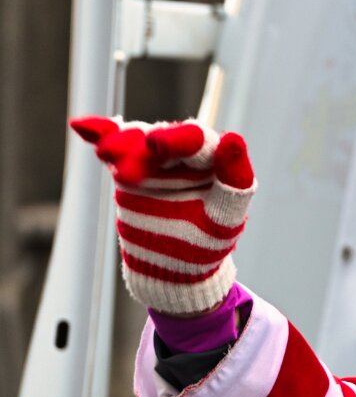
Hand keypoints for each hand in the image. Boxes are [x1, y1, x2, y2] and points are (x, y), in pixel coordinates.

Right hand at [70, 116, 254, 315]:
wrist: (174, 270)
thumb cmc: (208, 243)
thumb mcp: (226, 216)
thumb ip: (234, 177)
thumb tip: (233, 138)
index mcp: (213, 160)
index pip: (198, 141)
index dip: (178, 140)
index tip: (156, 145)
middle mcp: (184, 154)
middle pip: (161, 138)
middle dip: (141, 146)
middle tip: (127, 165)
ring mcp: (155, 161)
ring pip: (135, 142)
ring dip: (118, 144)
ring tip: (106, 153)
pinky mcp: (129, 172)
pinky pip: (114, 150)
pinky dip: (99, 134)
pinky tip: (80, 125)